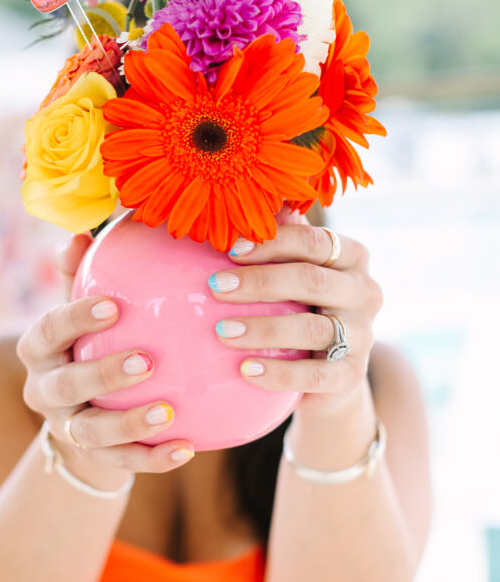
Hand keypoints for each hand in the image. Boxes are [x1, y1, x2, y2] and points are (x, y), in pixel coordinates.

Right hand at [15, 236, 194, 488]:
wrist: (79, 412)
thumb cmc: (87, 342)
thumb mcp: (79, 310)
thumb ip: (80, 276)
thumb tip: (83, 233)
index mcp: (37, 349)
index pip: (47, 331)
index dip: (75, 318)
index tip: (113, 305)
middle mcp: (44, 391)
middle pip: (66, 385)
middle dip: (103, 373)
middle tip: (147, 361)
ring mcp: (67, 429)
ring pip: (93, 432)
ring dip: (129, 423)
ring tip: (168, 411)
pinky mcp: (93, 459)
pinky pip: (124, 463)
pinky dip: (154, 458)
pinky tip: (188, 447)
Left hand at [209, 224, 383, 419]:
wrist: (329, 371)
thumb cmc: (301, 306)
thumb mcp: (295, 270)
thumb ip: (280, 239)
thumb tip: (244, 207)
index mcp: (352, 257)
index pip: (314, 241)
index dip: (273, 243)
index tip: (231, 249)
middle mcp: (365, 291)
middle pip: (312, 280)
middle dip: (260, 282)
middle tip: (216, 287)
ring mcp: (363, 335)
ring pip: (312, 329)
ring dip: (263, 329)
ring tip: (222, 332)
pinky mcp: (352, 375)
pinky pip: (315, 375)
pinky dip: (278, 373)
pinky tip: (245, 369)